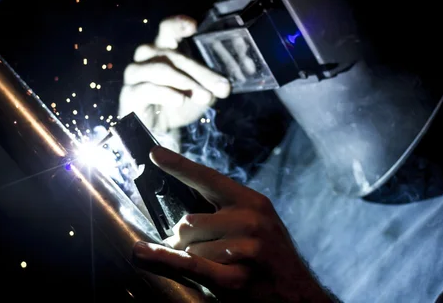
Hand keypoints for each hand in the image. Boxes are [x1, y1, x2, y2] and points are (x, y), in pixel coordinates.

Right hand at [118, 16, 230, 136]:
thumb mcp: (200, 91)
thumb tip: (224, 87)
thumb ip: (211, 85)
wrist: (161, 131)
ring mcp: (135, 74)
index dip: (178, 24)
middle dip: (200, 72)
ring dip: (185, 83)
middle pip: (172, 55)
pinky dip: (166, 94)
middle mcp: (146, 56)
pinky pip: (147, 89)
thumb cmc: (178, 102)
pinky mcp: (129, 93)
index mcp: (164, 48)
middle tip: (221, 88)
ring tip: (205, 97)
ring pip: (160, 70)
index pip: (167, 28)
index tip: (193, 27)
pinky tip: (180, 101)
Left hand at [132, 146, 333, 302]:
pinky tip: (141, 253)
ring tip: (218, 268)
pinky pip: (191, 265)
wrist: (300, 295)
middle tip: (202, 253)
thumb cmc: (271, 258)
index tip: (155, 154)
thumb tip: (181, 216)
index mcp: (251, 202)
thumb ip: (223, 214)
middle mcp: (250, 220)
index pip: (208, 178)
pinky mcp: (237, 278)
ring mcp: (245, 248)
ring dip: (193, 261)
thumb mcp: (257, 225)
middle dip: (183, 241)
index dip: (180, 166)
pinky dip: (163, 259)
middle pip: (188, 223)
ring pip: (189, 249)